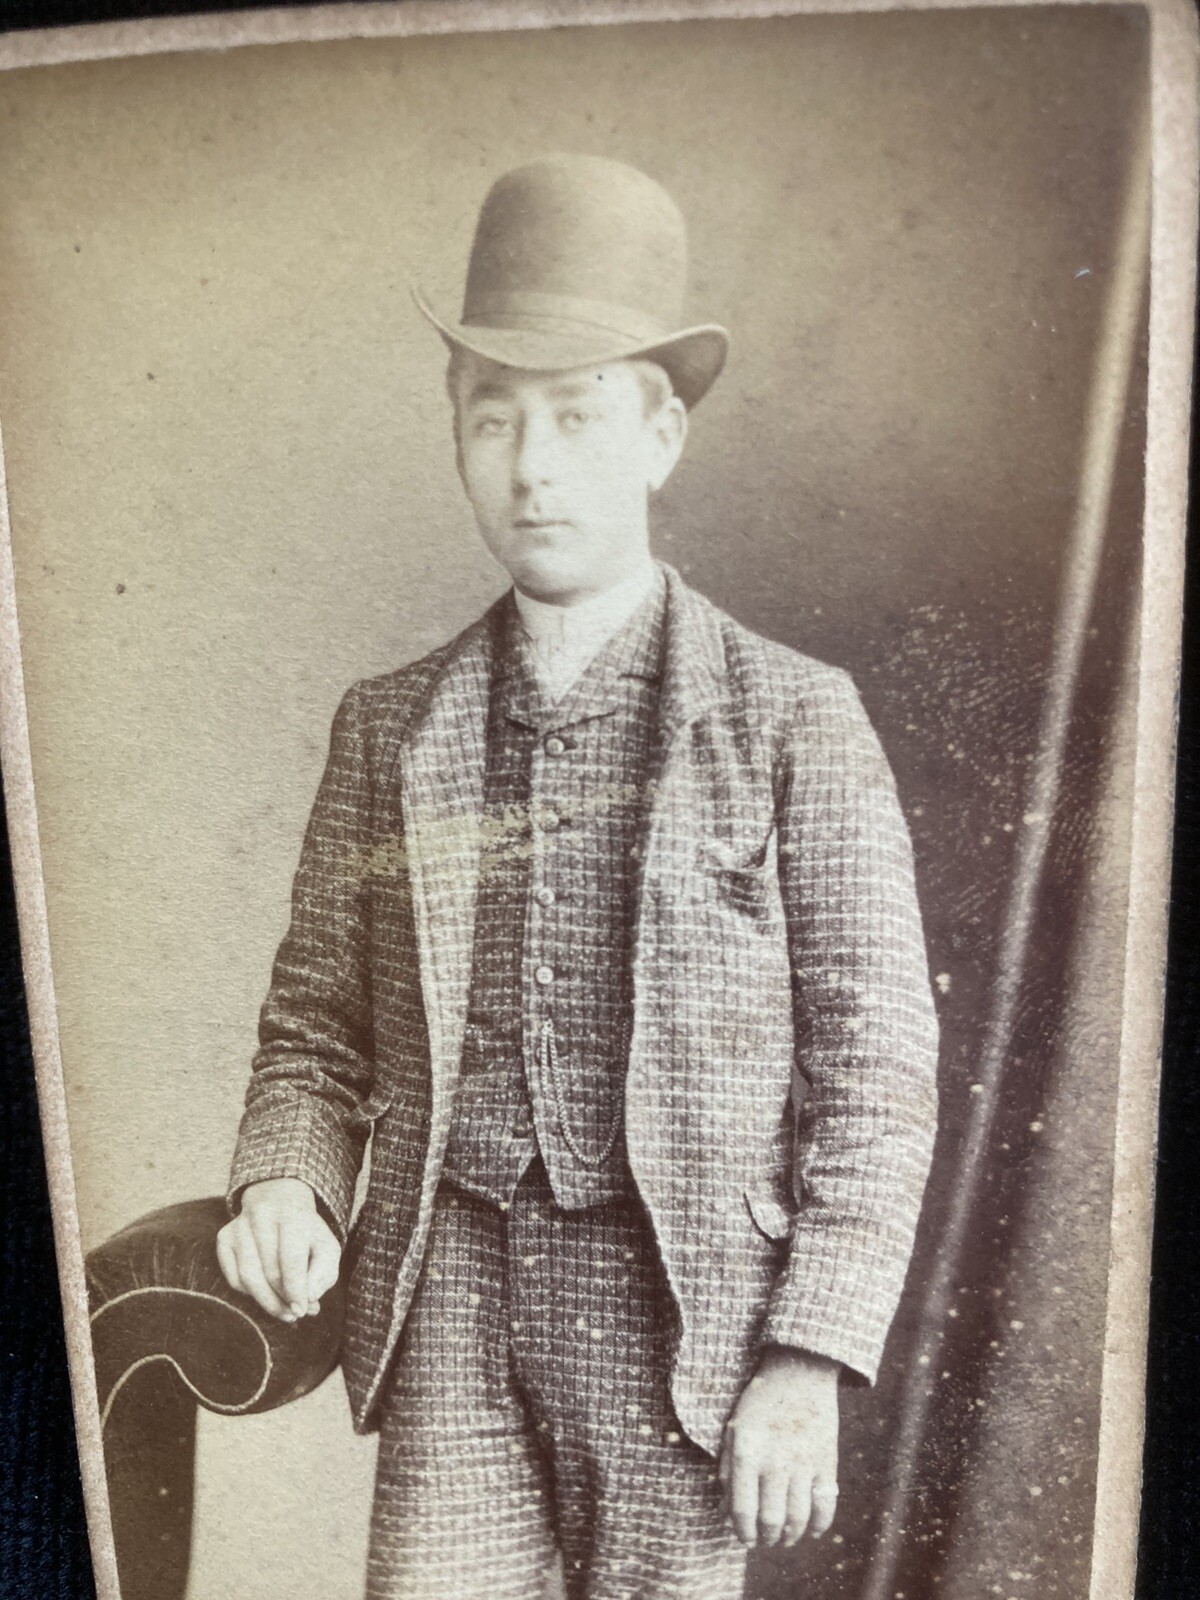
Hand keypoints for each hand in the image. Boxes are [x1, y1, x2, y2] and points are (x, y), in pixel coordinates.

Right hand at [216, 1178, 341, 1322]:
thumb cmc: (306, 1231)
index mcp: (293, 1213)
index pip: (291, 1258)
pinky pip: (234, 1278)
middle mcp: (262, 1215)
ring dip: (267, 1302)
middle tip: (295, 1313)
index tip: (301, 1310)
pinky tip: (266, 1292)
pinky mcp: (224, 1237)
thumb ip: (323, 1274)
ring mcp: (239, 1225)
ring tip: (283, 1312)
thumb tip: (308, 1300)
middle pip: (270, 1271)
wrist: (279, 1198)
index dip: (295, 1289)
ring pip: (249, 1276)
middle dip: (283, 1299)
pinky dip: (251, 1293)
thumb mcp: (326, 1246)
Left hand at [719, 1346, 839, 1547]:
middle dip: (766, 1538)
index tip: (745, 1540)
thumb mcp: (734, 1429)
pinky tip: (811, 1529)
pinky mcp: (827, 1463)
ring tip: (784, 1538)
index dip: (742, 1532)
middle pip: (771, 1520)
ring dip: (790, 1536)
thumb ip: (726, 1471)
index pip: (743, 1510)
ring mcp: (803, 1464)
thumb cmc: (761, 1402)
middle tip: (764, 1540)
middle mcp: (774, 1461)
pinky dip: (818, 1525)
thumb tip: (726, 1513)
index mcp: (746, 1452)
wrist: (800, 1372)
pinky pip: (825, 1506)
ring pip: (798, 1519)